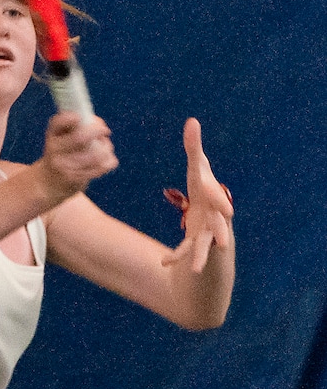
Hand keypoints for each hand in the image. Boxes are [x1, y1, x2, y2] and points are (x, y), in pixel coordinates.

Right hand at [40, 112, 118, 199]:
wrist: (51, 181)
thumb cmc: (63, 152)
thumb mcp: (62, 137)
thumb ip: (77, 126)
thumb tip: (97, 123)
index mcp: (52, 134)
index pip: (57, 123)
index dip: (68, 118)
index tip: (79, 117)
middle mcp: (54, 150)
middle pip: (79, 138)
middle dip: (96, 131)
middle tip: (105, 130)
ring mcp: (64, 167)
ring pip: (94, 155)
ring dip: (106, 148)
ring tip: (107, 146)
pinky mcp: (75, 180)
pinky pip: (99, 168)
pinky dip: (108, 162)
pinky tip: (107, 159)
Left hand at [162, 118, 233, 273]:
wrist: (209, 213)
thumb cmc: (204, 189)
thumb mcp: (197, 169)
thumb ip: (194, 147)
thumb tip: (192, 120)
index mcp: (215, 198)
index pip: (217, 198)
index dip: (218, 200)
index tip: (224, 210)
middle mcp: (214, 218)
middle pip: (218, 227)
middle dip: (220, 233)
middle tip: (224, 244)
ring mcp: (205, 234)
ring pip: (203, 247)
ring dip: (198, 257)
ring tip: (195, 268)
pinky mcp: (195, 245)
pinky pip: (184, 252)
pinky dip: (175, 257)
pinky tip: (164, 263)